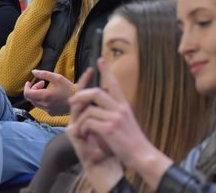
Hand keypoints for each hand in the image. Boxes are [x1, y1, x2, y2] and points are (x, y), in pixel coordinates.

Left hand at [23, 67, 92, 115]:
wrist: (80, 101)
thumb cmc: (69, 87)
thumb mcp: (57, 77)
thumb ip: (44, 74)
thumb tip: (33, 72)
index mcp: (45, 96)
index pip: (27, 94)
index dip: (26, 87)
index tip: (29, 82)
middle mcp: (45, 105)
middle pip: (30, 98)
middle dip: (33, 89)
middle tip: (42, 82)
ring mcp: (48, 111)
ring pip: (35, 103)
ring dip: (37, 94)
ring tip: (46, 87)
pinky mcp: (51, 113)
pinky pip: (42, 106)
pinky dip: (42, 100)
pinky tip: (51, 95)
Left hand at [69, 59, 172, 189]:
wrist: (142, 155)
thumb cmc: (132, 142)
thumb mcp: (126, 121)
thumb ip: (115, 112)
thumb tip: (102, 106)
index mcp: (124, 105)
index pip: (114, 84)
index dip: (107, 71)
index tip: (101, 59)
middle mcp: (120, 108)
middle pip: (96, 92)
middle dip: (81, 95)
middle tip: (72, 102)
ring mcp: (115, 118)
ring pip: (89, 109)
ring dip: (80, 119)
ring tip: (79, 128)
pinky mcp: (109, 129)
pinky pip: (88, 122)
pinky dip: (82, 128)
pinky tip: (84, 134)